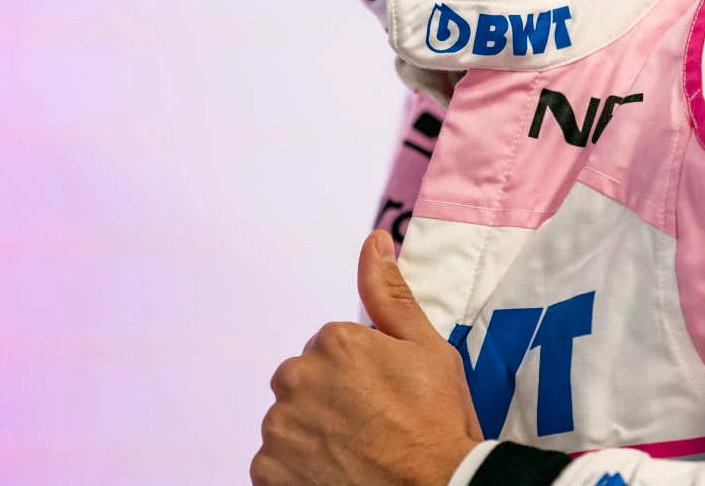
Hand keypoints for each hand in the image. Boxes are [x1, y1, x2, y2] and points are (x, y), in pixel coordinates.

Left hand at [251, 230, 482, 485]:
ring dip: (314, 434)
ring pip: (290, 422)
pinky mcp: (267, 473)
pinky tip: (337, 473)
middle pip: (305, 382)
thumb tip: (374, 242)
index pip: (333, 348)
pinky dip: (299, 469)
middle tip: (374, 426)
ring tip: (357, 453)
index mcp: (334, 342)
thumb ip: (390, 294)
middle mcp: (297, 378)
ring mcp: (279, 429)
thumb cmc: (437, 421)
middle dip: (331, 399)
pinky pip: (275, 464)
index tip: (388, 395)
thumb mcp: (427, 349)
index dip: (363, 372)